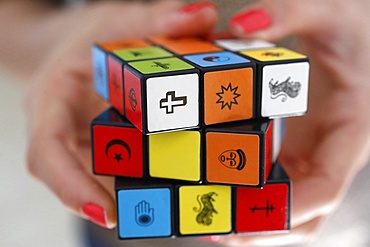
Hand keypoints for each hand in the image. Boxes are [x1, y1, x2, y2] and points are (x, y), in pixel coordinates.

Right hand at [23, 0, 216, 228]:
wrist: (81, 45)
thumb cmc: (92, 34)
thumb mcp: (118, 21)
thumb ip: (157, 18)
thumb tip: (203, 15)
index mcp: (53, 99)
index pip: (47, 150)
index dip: (70, 185)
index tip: (106, 215)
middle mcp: (66, 131)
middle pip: (83, 176)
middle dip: (124, 199)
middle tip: (171, 216)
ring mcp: (88, 144)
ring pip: (109, 180)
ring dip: (147, 198)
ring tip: (190, 211)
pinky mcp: (108, 148)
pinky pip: (127, 169)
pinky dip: (157, 180)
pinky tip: (193, 184)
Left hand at [213, 0, 369, 245]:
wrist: (359, 34)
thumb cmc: (355, 27)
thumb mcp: (330, 12)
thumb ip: (290, 13)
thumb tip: (241, 27)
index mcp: (351, 130)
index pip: (326, 186)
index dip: (288, 209)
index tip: (244, 220)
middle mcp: (332, 152)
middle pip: (304, 213)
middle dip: (262, 227)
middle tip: (215, 228)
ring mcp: (312, 154)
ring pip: (288, 207)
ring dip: (251, 220)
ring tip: (208, 220)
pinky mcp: (295, 149)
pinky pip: (274, 185)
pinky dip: (247, 198)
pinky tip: (216, 193)